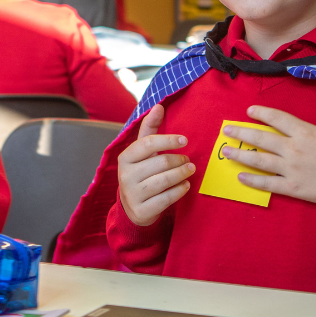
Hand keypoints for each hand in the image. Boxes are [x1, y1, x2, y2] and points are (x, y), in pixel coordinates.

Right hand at [117, 104, 193, 225]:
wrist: (133, 207)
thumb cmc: (141, 173)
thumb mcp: (142, 152)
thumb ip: (149, 128)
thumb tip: (159, 105)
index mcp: (125, 158)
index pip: (148, 143)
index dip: (169, 140)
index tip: (185, 140)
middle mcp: (125, 176)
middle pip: (160, 162)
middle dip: (179, 160)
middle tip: (189, 161)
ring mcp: (132, 194)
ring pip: (165, 181)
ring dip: (182, 174)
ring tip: (190, 170)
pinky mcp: (142, 211)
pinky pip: (166, 198)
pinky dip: (180, 190)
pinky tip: (186, 185)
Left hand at [220, 88, 315, 204]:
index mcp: (305, 132)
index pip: (277, 119)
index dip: (261, 113)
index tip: (249, 111)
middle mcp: (294, 149)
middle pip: (261, 138)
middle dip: (241, 133)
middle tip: (227, 130)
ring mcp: (291, 169)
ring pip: (259, 160)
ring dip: (240, 155)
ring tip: (226, 151)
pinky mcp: (294, 188)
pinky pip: (268, 183)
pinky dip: (253, 180)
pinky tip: (241, 177)